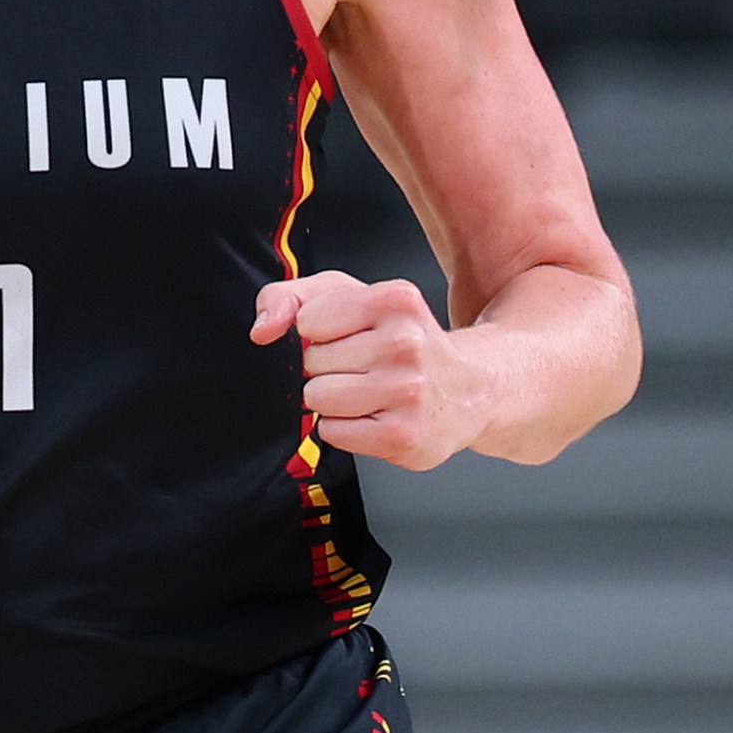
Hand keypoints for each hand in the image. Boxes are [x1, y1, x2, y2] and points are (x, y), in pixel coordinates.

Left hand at [251, 271, 484, 470]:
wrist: (469, 388)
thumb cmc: (403, 340)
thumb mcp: (352, 297)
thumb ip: (291, 296)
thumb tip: (263, 330)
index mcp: (395, 300)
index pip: (308, 320)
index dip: (319, 331)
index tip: (349, 336)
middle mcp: (405, 344)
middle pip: (312, 362)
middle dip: (328, 367)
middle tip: (365, 367)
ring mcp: (406, 392)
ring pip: (318, 398)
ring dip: (333, 399)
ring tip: (369, 392)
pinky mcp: (402, 436)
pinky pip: (332, 432)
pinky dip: (343, 427)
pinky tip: (375, 415)